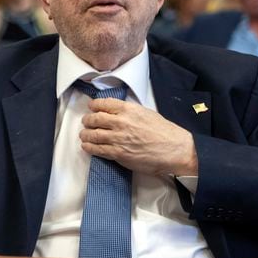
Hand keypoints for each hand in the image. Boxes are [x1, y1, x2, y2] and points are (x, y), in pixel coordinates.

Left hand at [80, 98, 197, 175]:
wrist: (174, 149)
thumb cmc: (165, 132)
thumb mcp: (147, 113)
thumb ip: (130, 112)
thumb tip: (119, 113)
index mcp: (129, 110)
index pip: (104, 104)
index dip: (94, 106)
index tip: (91, 107)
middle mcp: (121, 122)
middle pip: (95, 119)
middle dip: (88, 120)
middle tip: (86, 122)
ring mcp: (118, 139)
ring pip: (93, 135)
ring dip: (86, 134)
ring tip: (84, 135)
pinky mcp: (118, 153)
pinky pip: (98, 150)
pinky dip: (89, 147)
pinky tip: (87, 146)